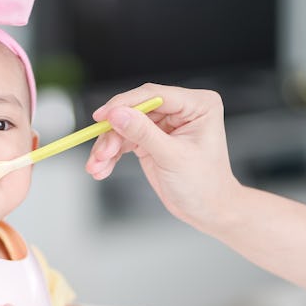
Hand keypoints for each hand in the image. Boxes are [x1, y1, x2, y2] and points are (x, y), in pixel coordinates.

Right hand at [86, 83, 237, 235]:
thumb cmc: (204, 185)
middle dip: (114, 133)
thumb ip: (143, 134)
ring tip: (97, 166)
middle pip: (135, 110)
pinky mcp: (151, 139)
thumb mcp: (173, 158)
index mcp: (198, 105)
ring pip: (125, 126)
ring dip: (108, 147)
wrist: (207, 211)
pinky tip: (102, 168)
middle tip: (100, 153)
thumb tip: (117, 114)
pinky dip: (111, 155)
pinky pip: (125, 140)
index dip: (125, 104)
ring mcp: (164, 124)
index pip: (154, 95)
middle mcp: (181, 109)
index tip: (102, 117)